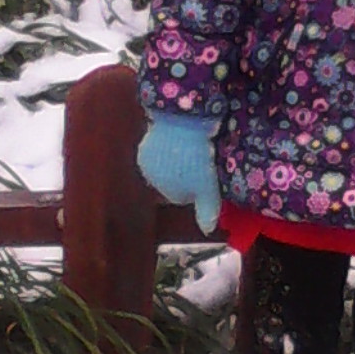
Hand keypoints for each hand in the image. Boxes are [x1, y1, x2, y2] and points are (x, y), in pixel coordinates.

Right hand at [136, 113, 221, 231]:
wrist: (182, 123)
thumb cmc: (197, 158)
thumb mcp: (208, 187)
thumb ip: (207, 210)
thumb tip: (207, 230)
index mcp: (169, 193)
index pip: (184, 196)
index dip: (197, 185)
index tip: (207, 174)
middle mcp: (152, 179)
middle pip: (172, 179)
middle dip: (184, 172)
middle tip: (202, 157)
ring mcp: (146, 159)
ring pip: (165, 162)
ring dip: (176, 156)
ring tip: (193, 144)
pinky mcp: (145, 138)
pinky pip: (160, 145)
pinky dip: (169, 142)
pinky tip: (180, 135)